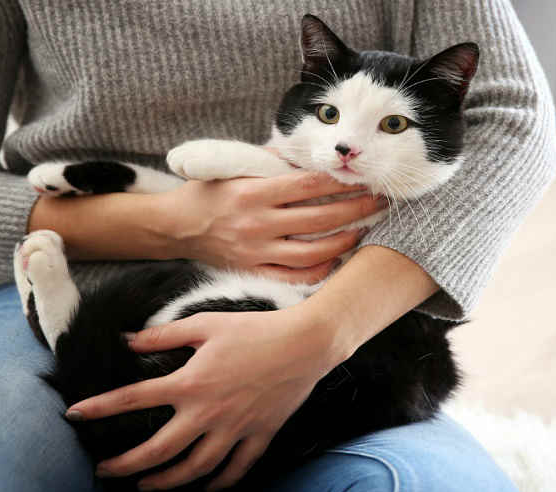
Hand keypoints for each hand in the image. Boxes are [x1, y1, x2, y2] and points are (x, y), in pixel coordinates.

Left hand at [64, 306, 342, 491]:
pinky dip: (220, 483)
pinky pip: (237, 469)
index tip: (74, 414)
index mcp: (191, 383)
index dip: (100, 407)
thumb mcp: (206, 323)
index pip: (134, 399)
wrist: (305, 343)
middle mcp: (209, 413)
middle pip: (159, 450)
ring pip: (195, 469)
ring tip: (147, 486)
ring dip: (167, 482)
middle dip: (127, 464)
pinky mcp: (260, 435)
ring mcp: (235, 429)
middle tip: (106, 470)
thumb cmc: (256, 329)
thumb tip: (129, 340)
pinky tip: (207, 488)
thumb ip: (164, 334)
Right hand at [155, 171, 385, 282]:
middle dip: (356, 209)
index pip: (308, 185)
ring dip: (344, 241)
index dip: (340, 182)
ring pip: (312, 252)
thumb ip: (269, 158)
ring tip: (364, 229)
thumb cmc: (207, 192)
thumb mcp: (233, 166)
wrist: (175, 227)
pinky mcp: (253, 271)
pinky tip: (336, 259)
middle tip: (380, 202)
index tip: (364, 177)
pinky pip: (293, 277)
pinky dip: (319, 271)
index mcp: (253, 192)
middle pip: (319, 219)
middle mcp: (256, 223)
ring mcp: (256, 251)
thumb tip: (306, 150)